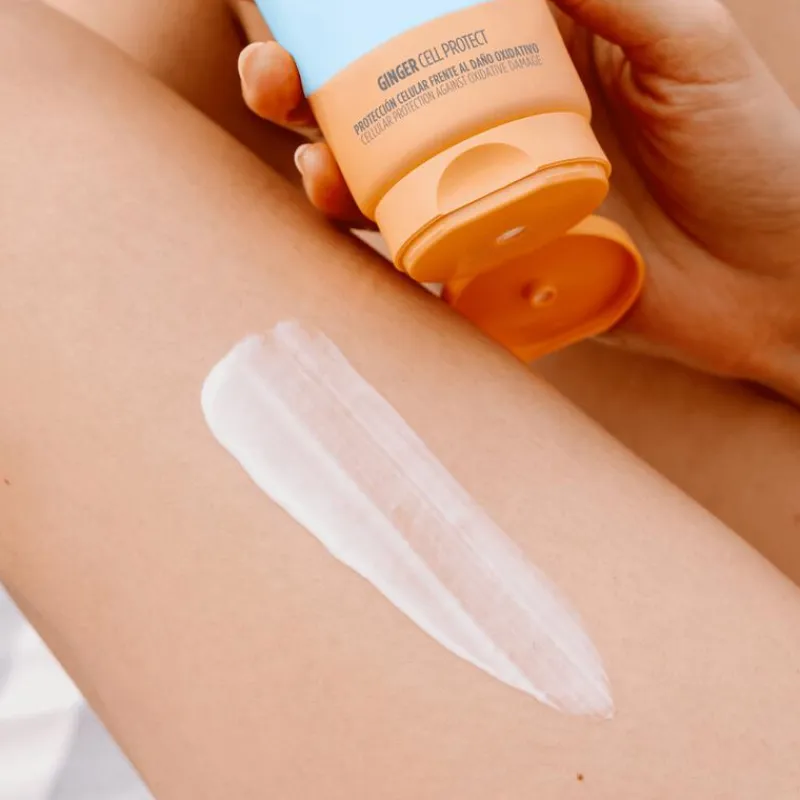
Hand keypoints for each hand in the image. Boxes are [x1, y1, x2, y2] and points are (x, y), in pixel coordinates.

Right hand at [237, 0, 799, 401]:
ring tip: (311, 162)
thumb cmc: (751, 152)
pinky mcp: (495, 269)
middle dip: (306, 91)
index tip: (304, 5)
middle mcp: (495, 131)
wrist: (773, 278)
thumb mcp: (687, 47)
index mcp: (531, 64)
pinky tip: (354, 221)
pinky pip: (418, 255)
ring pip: (382, 185)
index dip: (358, 18)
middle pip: (378, 109)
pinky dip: (376, 241)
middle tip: (273, 79)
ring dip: (325, 170)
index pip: (425, 30)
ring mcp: (488, 203)